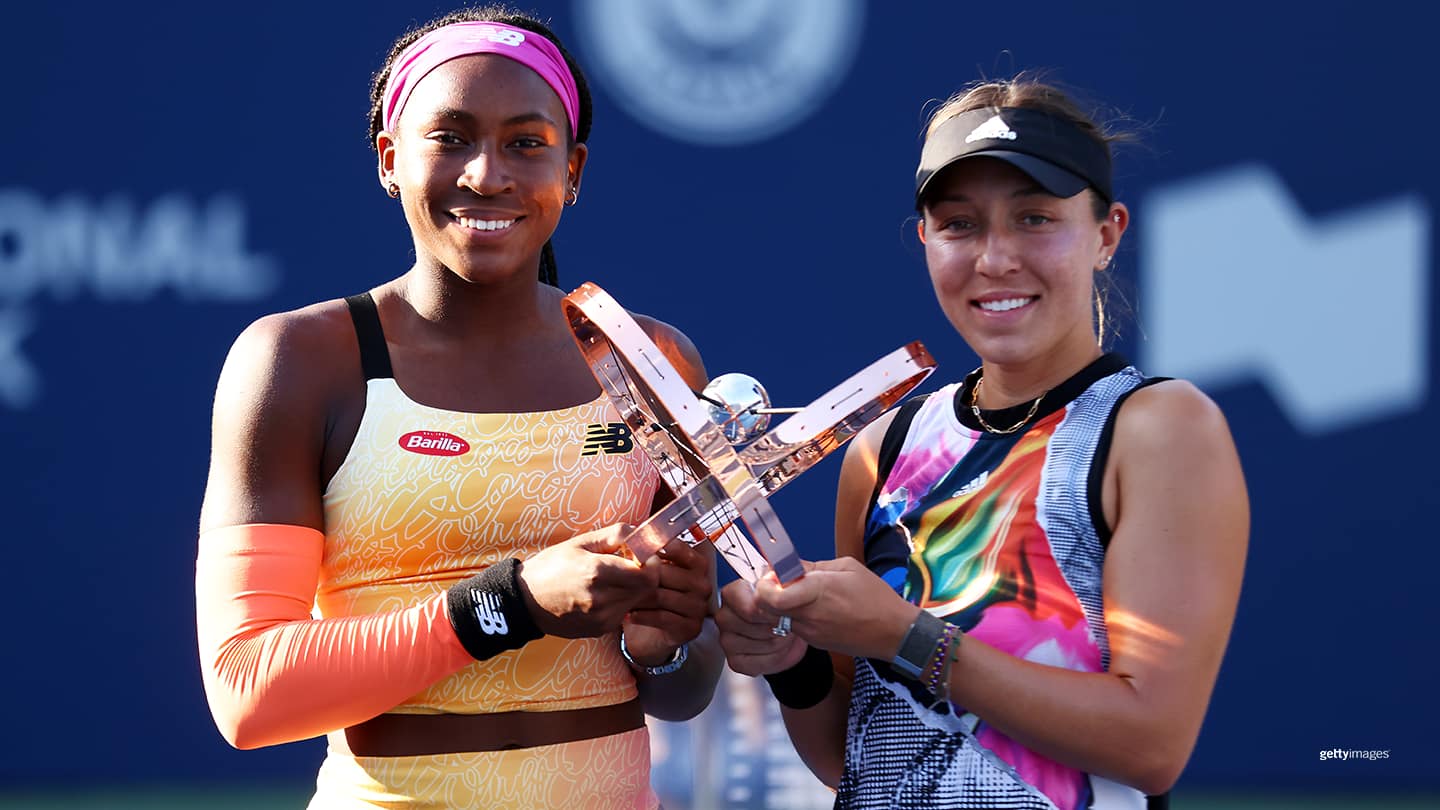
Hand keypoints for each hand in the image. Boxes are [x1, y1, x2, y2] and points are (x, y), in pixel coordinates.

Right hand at [517, 524, 659, 638]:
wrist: (524, 601)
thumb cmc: (550, 566)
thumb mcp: (580, 542)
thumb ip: (614, 535)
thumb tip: (641, 532)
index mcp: (596, 572)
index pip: (647, 574)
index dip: (651, 563)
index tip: (644, 555)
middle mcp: (601, 599)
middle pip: (646, 589)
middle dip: (644, 575)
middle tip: (631, 565)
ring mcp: (601, 618)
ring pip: (637, 602)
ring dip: (633, 589)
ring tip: (614, 579)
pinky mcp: (599, 630)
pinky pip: (623, 613)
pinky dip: (621, 602)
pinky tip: (603, 594)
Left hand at [622, 537, 714, 665]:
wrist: (651, 633)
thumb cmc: (650, 595)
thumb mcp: (650, 571)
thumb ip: (648, 552)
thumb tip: (631, 533)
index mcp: (697, 563)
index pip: (679, 548)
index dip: (654, 547)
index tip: (633, 550)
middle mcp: (702, 584)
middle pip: (665, 573)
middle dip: (639, 576)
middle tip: (618, 578)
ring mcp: (699, 607)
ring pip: (661, 596)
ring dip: (636, 597)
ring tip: (619, 597)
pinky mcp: (692, 627)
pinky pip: (663, 617)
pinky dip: (642, 615)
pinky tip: (629, 614)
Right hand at [715, 578, 808, 675]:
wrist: (796, 630)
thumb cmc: (789, 606)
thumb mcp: (791, 584)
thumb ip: (782, 577)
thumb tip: (776, 578)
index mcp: (734, 592)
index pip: (746, 602)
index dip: (769, 608)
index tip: (784, 609)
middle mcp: (725, 615)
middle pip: (750, 623)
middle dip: (775, 624)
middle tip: (786, 622)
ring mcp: (726, 639)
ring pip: (754, 644)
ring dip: (777, 641)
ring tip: (784, 634)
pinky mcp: (735, 660)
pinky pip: (754, 664)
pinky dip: (773, 659)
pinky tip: (778, 649)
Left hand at [754, 557, 917, 660]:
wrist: (894, 633)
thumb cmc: (875, 597)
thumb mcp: (848, 568)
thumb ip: (815, 566)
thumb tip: (792, 566)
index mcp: (818, 590)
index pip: (771, 596)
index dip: (764, 584)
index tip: (771, 574)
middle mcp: (810, 614)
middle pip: (768, 607)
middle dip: (767, 593)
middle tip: (778, 581)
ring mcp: (811, 632)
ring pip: (780, 617)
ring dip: (781, 604)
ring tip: (800, 593)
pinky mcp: (815, 642)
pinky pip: (795, 626)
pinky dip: (796, 615)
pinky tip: (814, 607)